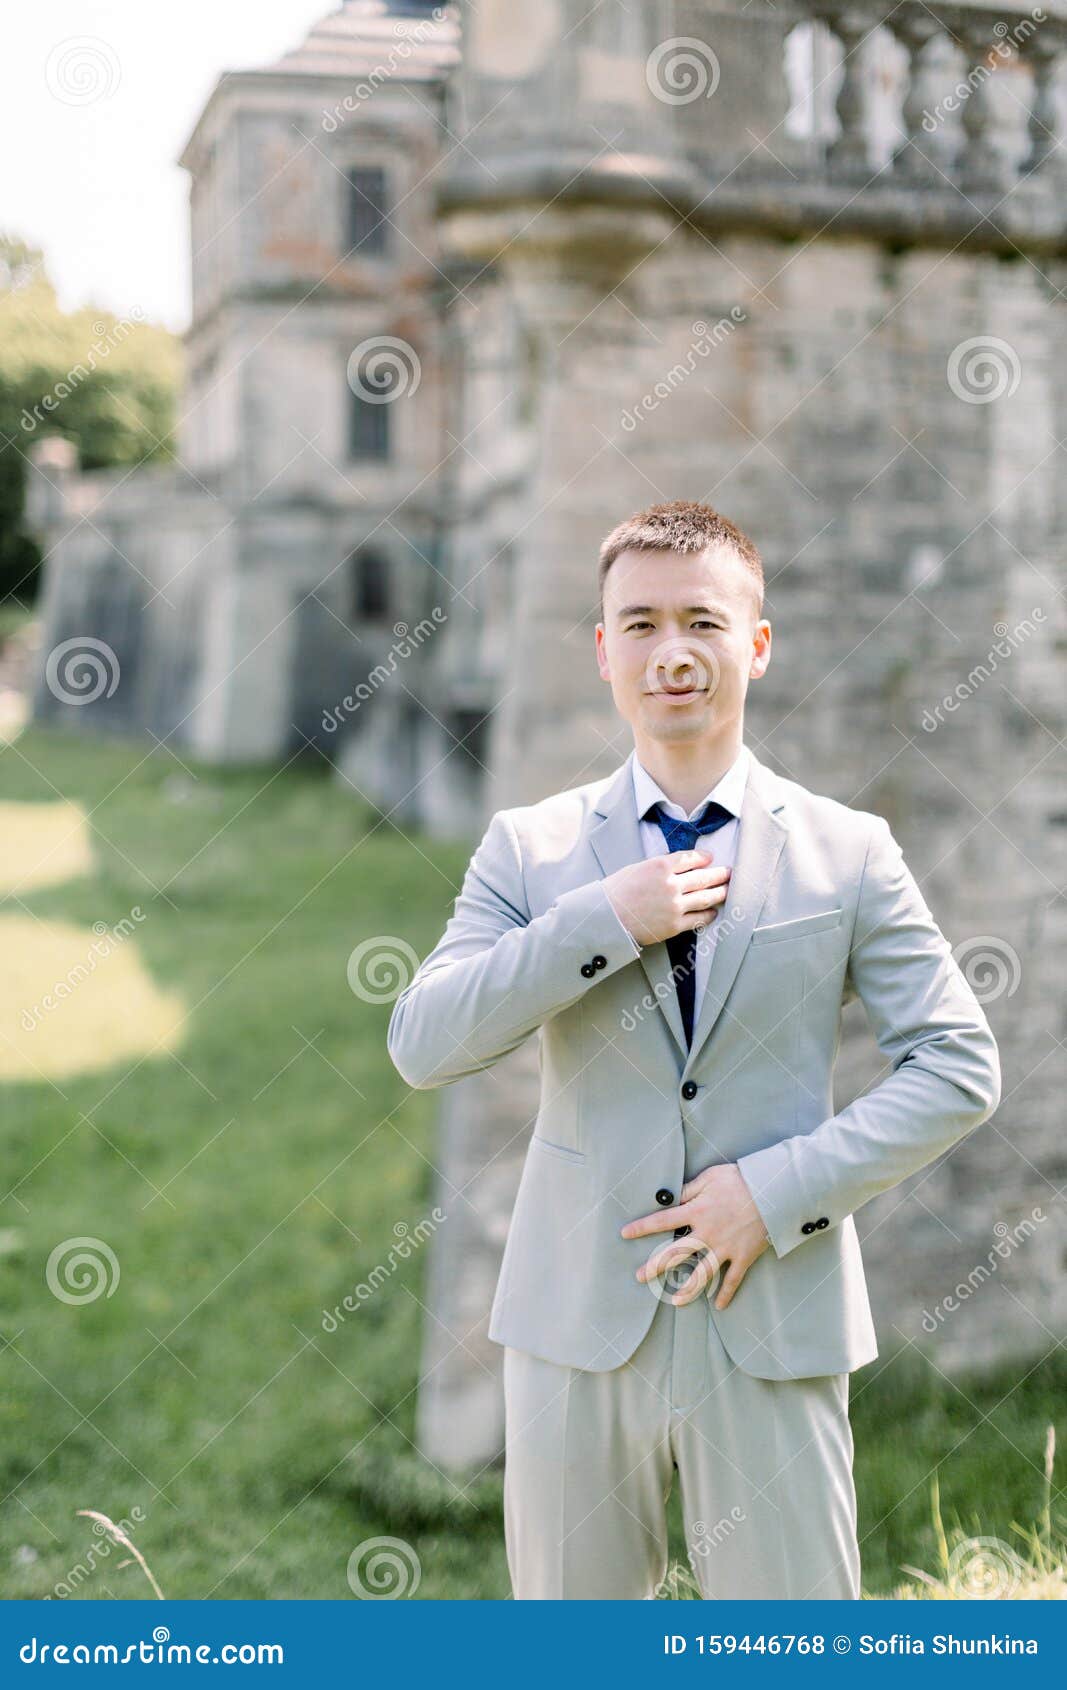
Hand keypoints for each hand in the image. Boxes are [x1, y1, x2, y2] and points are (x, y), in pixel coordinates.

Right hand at [604, 850, 731, 947]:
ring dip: (720, 893)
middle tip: (730, 873)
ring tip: (727, 890)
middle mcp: (671, 884)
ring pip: (706, 897)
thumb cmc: (616, 892)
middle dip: (720, 874)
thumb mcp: (638, 868)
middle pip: (704, 877)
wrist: (605, 918)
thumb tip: (680, 867)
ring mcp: (675, 905)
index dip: (704, 857)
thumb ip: (660, 867)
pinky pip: (699, 918)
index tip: (710, 858)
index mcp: (661, 866)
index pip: (691, 858)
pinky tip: (713, 911)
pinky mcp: (675, 925)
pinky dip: (708, 914)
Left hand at [620, 1163, 769, 1307]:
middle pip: (676, 1254)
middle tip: (639, 1277)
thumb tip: (670, 1197)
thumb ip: (688, 1189)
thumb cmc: (741, 1179)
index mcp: (697, 1211)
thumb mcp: (710, 1177)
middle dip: (655, 1266)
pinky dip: (726, 1294)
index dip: (641, 1228)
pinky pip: (733, 1280)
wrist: (774, 1191)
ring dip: (687, 1290)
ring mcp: (725, 1248)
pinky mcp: (743, 1257)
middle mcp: (707, 1233)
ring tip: (674, 1302)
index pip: (662, 1221)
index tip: (624, 1234)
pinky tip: (718, 1307)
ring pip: (702, 1274)